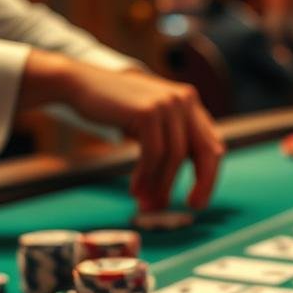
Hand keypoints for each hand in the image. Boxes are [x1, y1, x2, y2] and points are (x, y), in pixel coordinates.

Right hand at [25, 51, 224, 210]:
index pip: (212, 145)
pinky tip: (136, 190)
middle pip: (205, 151)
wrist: (80, 84)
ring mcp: (167, 103)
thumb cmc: (114, 110)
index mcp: (190, 103)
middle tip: (188, 208)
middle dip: (201, 185)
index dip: (209, 177)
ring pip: (175, 157)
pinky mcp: (148, 112)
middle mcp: (184, 99)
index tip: (196, 203)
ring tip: (147, 204)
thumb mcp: (149, 124)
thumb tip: (168, 194)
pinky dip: (146, 176)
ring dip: (162, 185)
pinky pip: (154, 154)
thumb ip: (166, 145)